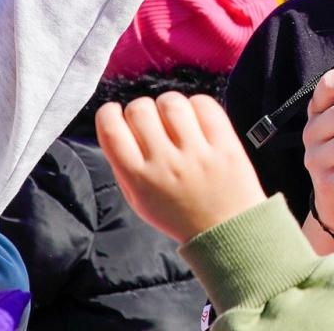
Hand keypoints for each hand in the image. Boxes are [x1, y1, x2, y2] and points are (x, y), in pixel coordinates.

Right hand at [95, 93, 266, 244]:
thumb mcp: (139, 200)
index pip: (111, 130)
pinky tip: (196, 118)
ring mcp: (196, 152)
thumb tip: (118, 129)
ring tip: (174, 118)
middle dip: (141, 109)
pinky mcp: (224, 144)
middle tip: (151, 121)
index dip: (108, 113)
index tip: (115, 113)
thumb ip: (125, 166)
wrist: (225, 230)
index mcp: (139, 178)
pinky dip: (197, 105)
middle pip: (140, 109)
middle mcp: (165, 163)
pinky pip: (205, 105)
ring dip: (169, 105)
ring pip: (172, 103)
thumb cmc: (179, 214)